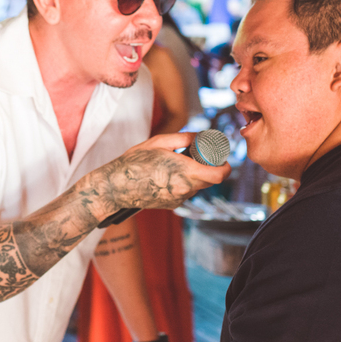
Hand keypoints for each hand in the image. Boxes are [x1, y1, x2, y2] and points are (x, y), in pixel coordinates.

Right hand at [91, 132, 230, 214]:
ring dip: (194, 175)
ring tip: (176, 164)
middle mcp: (185, 189)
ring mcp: (178, 199)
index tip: (221, 158)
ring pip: (197, 186)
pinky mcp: (171, 205)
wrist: (115, 187)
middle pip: (210, 180)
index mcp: (185, 171)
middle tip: (198, 156)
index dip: (225, 166)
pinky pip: (185, 192)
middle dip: (208, 168)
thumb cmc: (134, 162)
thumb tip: (200, 136)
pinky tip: (166, 175)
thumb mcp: (159, 142)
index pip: (220, 175)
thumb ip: (184, 138)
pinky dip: (182, 183)